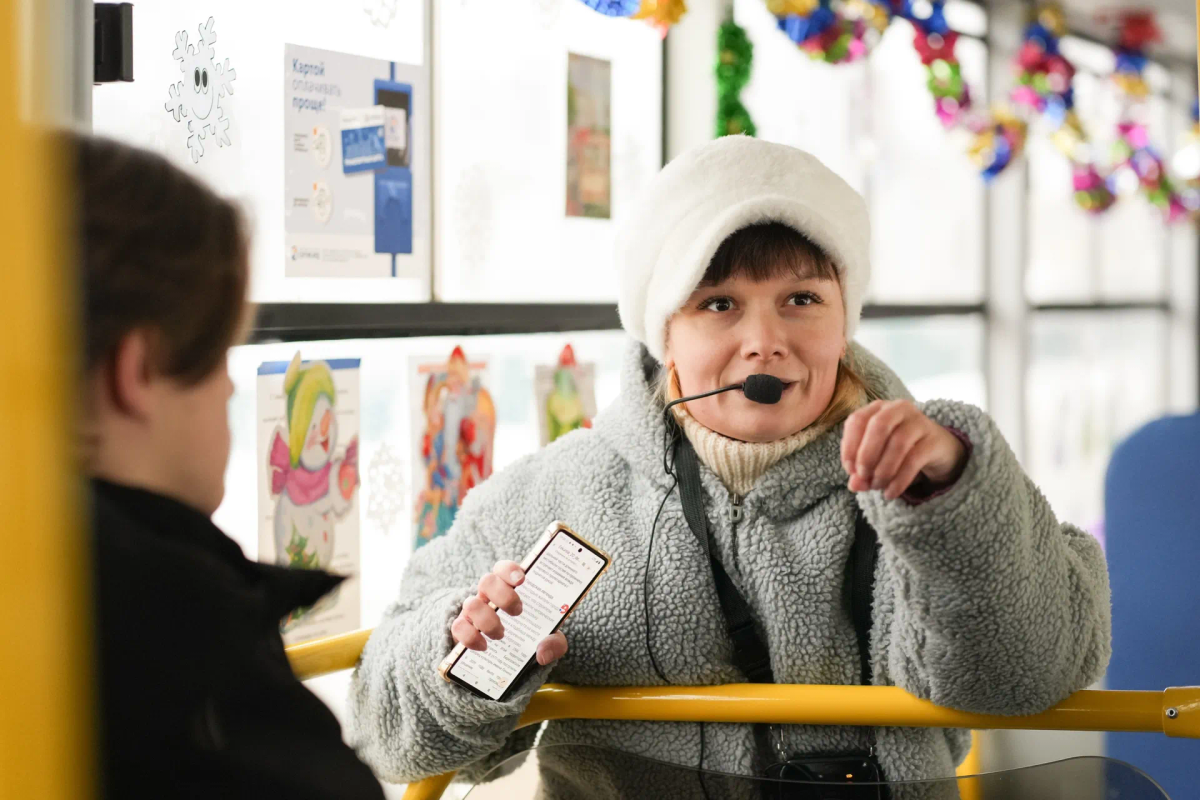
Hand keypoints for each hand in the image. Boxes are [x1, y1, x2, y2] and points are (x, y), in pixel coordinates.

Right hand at [451, 560, 568, 665]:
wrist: (506, 654)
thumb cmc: (528, 634)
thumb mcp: (547, 638)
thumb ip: (554, 643)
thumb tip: (543, 654)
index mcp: (509, 587)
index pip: (503, 568)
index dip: (509, 570)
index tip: (521, 580)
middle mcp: (488, 594)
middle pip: (486, 581)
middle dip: (502, 596)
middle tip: (518, 612)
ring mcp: (473, 610)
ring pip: (471, 603)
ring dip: (487, 620)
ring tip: (502, 635)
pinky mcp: (462, 627)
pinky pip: (458, 627)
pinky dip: (470, 637)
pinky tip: (484, 646)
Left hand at [841, 400, 967, 500]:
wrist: (936, 449)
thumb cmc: (898, 450)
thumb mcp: (876, 458)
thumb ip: (861, 471)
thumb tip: (854, 485)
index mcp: (878, 408)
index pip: (856, 420)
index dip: (849, 447)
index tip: (850, 470)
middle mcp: (899, 409)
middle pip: (878, 426)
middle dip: (866, 455)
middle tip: (863, 477)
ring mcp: (919, 421)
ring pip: (898, 443)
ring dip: (883, 470)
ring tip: (877, 486)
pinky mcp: (934, 440)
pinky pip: (914, 460)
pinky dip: (899, 480)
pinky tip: (890, 493)